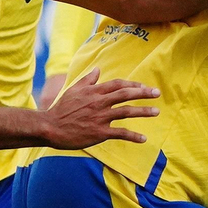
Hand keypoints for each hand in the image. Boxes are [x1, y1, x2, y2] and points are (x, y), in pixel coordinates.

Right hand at [41, 68, 159, 148]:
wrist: (51, 127)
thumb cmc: (62, 108)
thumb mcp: (74, 90)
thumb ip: (88, 79)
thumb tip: (98, 69)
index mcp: (94, 91)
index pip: (118, 84)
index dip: (132, 84)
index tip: (143, 86)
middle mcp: (100, 102)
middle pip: (126, 94)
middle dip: (143, 93)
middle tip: (157, 93)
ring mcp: (101, 117)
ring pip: (126, 112)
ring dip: (143, 111)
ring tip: (156, 111)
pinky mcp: (100, 132)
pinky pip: (120, 133)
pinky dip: (133, 136)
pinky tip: (144, 138)